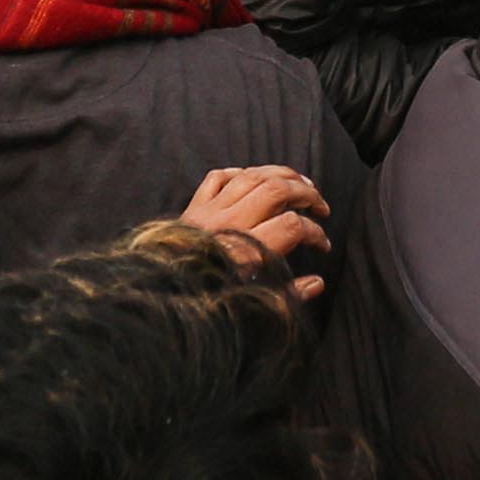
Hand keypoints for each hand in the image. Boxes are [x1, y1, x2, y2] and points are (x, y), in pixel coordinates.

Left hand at [178, 164, 332, 300]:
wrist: (156, 295)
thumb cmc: (203, 303)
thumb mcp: (249, 307)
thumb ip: (286, 295)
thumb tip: (317, 283)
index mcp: (244, 251)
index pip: (292, 226)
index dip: (315, 233)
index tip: (323, 245)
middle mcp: (228, 224)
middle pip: (276, 190)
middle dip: (306, 193)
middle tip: (321, 206)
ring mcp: (208, 212)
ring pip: (251, 176)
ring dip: (280, 174)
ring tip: (300, 183)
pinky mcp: (192, 208)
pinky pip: (219, 177)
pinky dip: (240, 172)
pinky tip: (255, 178)